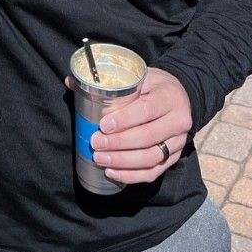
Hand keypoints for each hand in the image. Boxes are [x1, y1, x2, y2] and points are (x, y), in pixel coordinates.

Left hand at [75, 68, 192, 184]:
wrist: (181, 96)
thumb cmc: (154, 85)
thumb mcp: (138, 76)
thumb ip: (108, 81)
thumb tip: (70, 82)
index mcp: (169, 98)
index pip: (147, 111)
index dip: (124, 120)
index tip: (103, 125)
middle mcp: (178, 121)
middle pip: (147, 137)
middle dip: (118, 143)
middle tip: (95, 143)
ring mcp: (177, 142)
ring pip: (150, 158)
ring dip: (122, 162)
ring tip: (100, 159)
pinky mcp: (173, 158)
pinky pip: (153, 172)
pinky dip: (131, 176)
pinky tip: (112, 172)